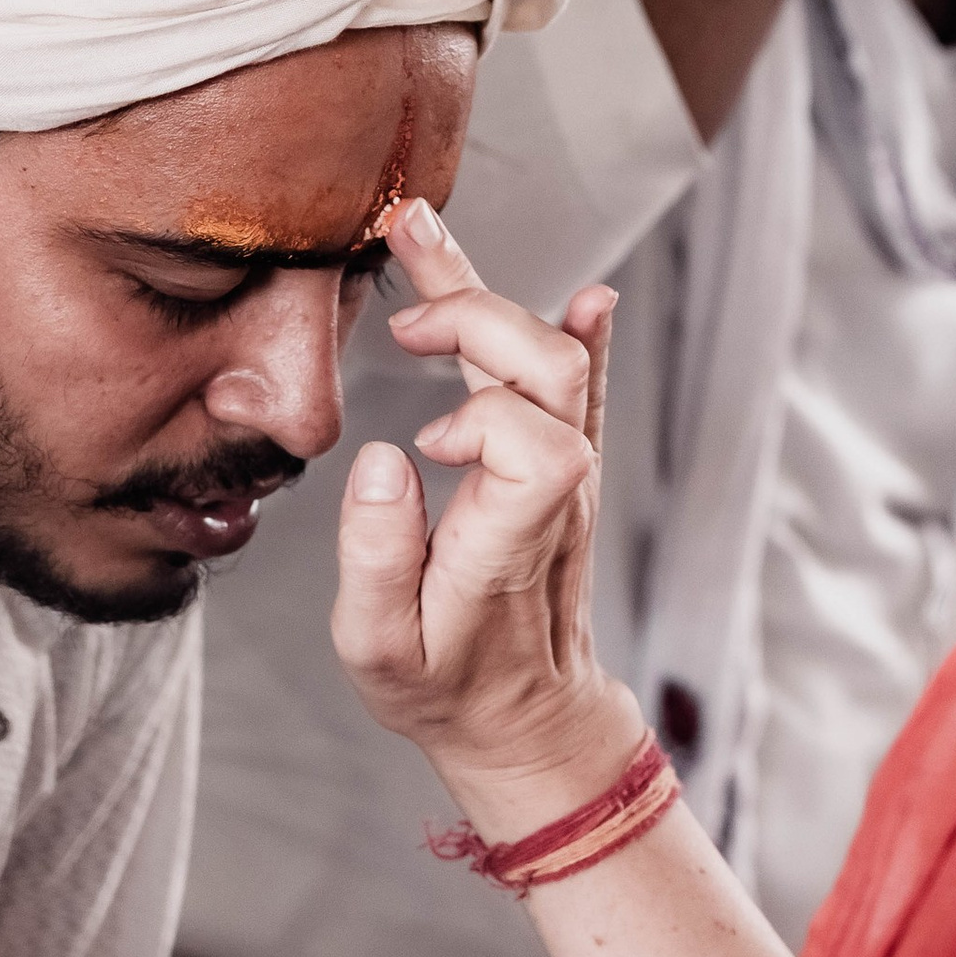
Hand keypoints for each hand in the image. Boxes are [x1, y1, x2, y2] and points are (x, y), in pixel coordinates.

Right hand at [333, 198, 637, 821]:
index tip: (427, 442)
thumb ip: (374, 560)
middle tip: (404, 318)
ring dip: (489, 294)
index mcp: (509, 539)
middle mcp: (554, 496)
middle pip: (554, 369)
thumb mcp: (380, 652)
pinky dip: (570, 326)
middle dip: (479, 317)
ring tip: (421, 234)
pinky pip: (576, 383)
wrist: (524, 722)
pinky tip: (580, 291)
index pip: (537, 441)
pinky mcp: (559, 469)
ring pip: (557, 358)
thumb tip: (380, 461)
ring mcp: (565, 478)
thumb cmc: (447, 692)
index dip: (483, 418)